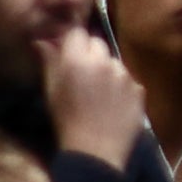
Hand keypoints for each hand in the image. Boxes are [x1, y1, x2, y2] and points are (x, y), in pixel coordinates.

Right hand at [42, 24, 146, 171]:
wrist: (96, 149)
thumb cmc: (66, 120)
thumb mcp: (52, 91)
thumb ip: (50, 62)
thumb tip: (43, 41)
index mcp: (77, 61)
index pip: (78, 32)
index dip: (73, 38)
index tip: (69, 47)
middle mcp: (104, 62)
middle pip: (98, 43)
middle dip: (89, 51)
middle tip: (81, 71)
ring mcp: (125, 75)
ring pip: (114, 61)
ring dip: (106, 68)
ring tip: (97, 91)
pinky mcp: (139, 88)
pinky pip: (127, 79)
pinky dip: (120, 85)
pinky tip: (112, 102)